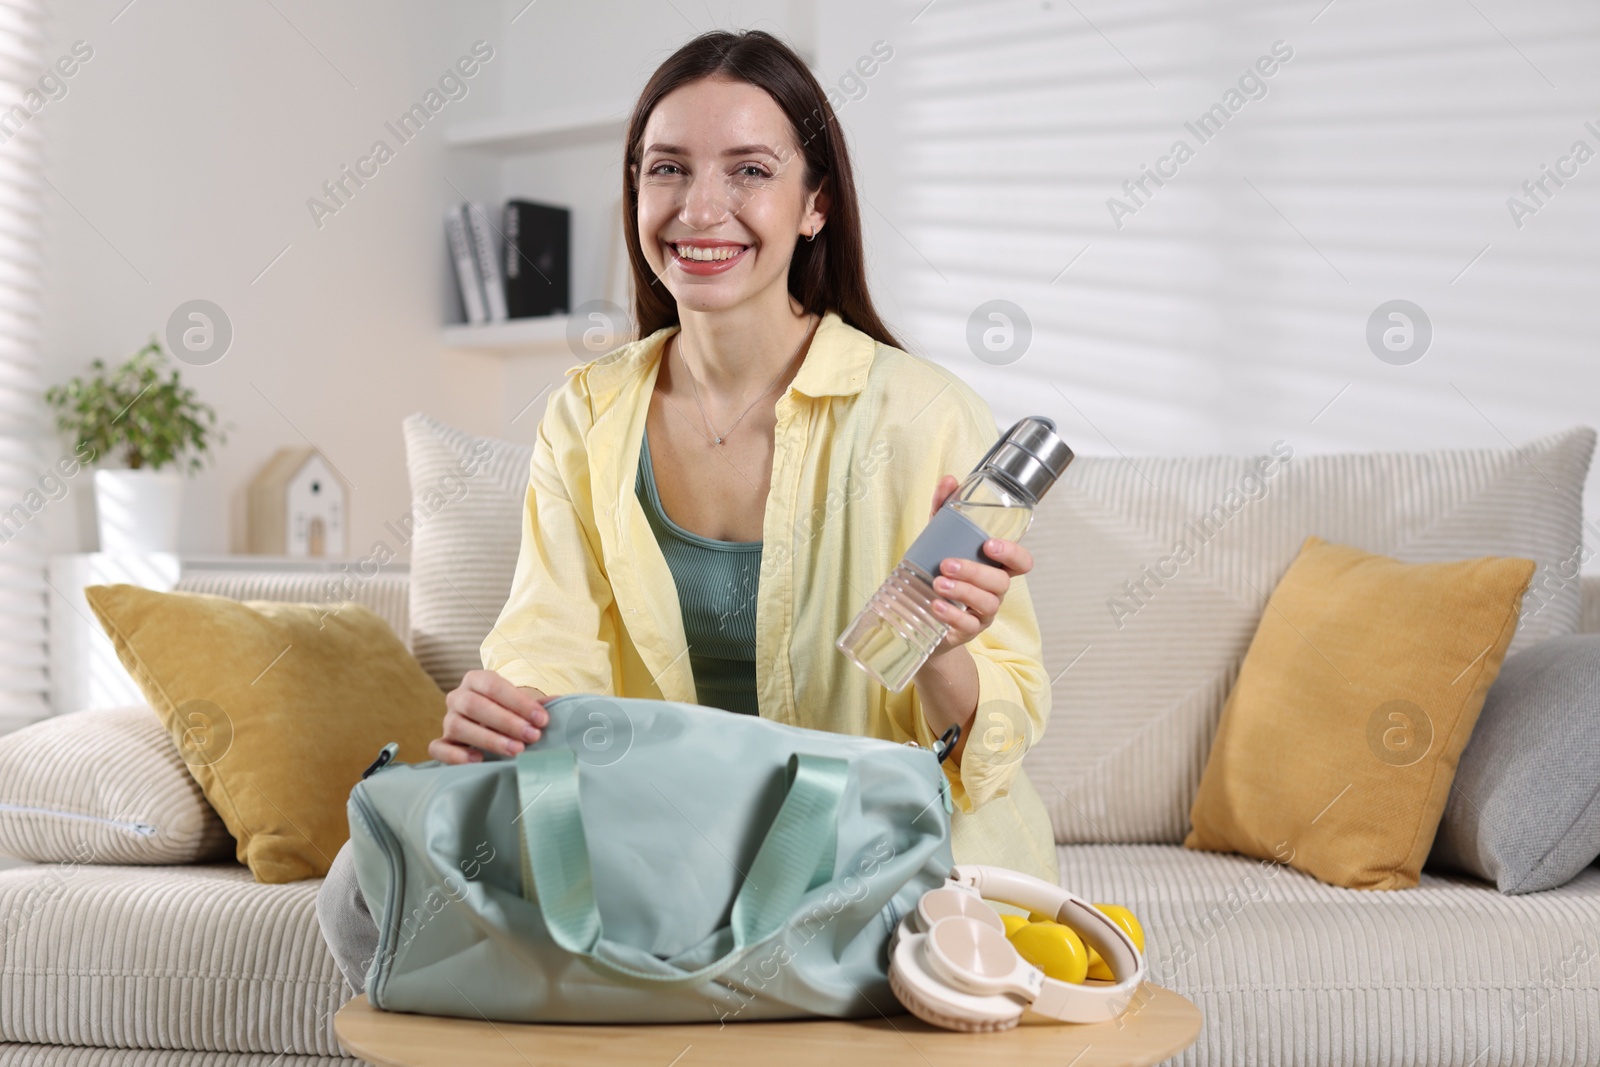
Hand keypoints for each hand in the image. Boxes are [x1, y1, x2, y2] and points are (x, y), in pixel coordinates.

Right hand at [430, 670, 551, 763]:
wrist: (490, 724)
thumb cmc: (509, 711)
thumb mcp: (523, 705)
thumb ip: (537, 705)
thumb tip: (560, 702)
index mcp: (477, 680)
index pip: (494, 686)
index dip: (519, 702)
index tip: (542, 719)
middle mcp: (458, 696)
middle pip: (475, 705)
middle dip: (507, 722)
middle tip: (532, 736)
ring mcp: (447, 719)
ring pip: (458, 726)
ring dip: (489, 739)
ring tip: (516, 751)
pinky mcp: (440, 742)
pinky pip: (438, 747)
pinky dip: (455, 755)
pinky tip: (478, 760)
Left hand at [923, 474, 1033, 657]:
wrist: (921, 615)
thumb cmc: (938, 572)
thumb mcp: (938, 539)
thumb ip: (944, 510)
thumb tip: (949, 480)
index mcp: (994, 567)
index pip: (1021, 562)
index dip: (1013, 553)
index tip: (990, 545)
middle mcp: (994, 590)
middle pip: (1000, 582)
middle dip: (976, 572)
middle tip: (947, 563)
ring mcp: (982, 613)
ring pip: (987, 603)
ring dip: (963, 591)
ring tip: (938, 583)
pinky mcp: (967, 631)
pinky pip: (968, 626)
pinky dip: (952, 616)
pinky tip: (936, 606)